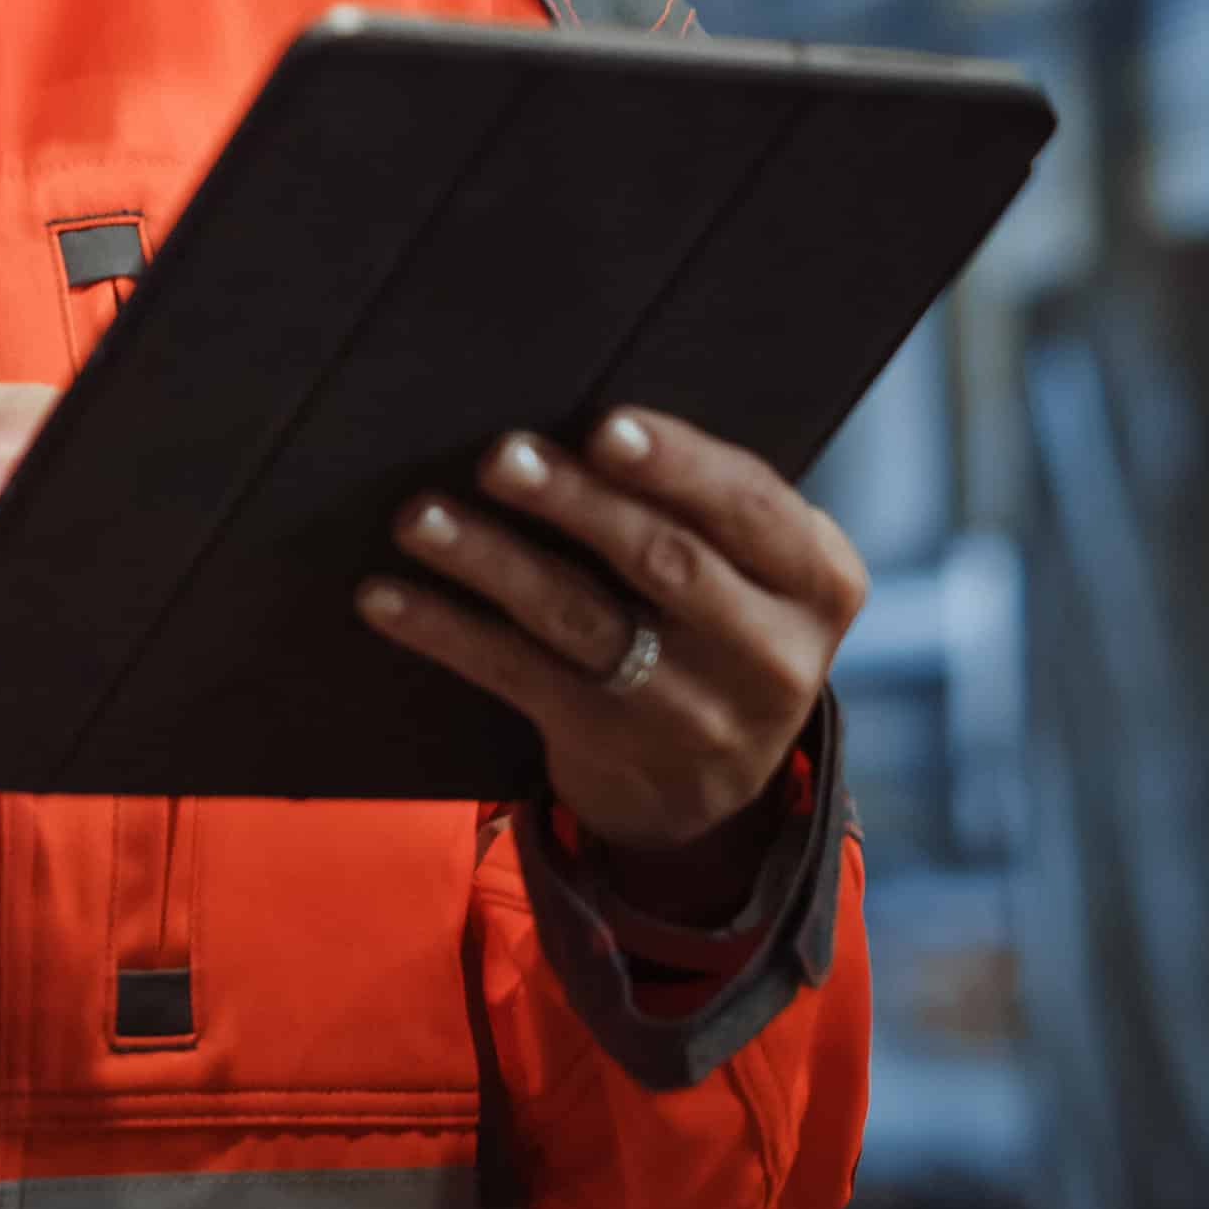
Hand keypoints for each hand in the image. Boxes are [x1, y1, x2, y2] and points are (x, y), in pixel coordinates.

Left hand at [358, 407, 866, 876]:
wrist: (717, 791)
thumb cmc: (723, 623)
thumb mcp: (762, 574)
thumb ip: (711, 507)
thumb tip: (582, 416)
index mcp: (819, 581)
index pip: (751, 508)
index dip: (678, 466)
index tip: (607, 426)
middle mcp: (770, 653)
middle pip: (664, 561)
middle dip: (576, 502)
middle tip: (502, 455)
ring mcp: (691, 711)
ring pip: (579, 619)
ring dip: (491, 560)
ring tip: (422, 517)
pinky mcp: (611, 746)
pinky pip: (517, 676)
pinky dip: (447, 630)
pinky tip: (388, 596)